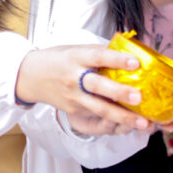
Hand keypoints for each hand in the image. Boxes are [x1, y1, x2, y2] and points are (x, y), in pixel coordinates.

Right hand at [16, 45, 151, 133]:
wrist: (31, 76)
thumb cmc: (58, 59)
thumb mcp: (75, 49)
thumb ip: (97, 53)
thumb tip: (128, 50)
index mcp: (76, 56)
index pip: (98, 57)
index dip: (116, 59)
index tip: (135, 62)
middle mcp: (74, 77)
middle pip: (98, 86)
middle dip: (120, 93)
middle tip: (139, 97)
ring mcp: (74, 96)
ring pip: (100, 108)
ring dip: (123, 116)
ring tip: (142, 122)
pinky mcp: (74, 110)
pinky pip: (96, 115)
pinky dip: (115, 120)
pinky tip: (132, 123)